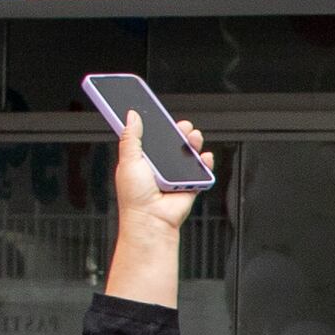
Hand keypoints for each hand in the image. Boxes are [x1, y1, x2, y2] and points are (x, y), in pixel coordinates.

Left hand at [108, 100, 212, 238]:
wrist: (151, 219)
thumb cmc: (135, 197)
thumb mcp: (128, 161)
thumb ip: (131, 137)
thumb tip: (132, 116)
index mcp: (143, 159)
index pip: (152, 137)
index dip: (157, 125)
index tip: (161, 114)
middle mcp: (160, 167)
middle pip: (174, 142)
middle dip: (180, 131)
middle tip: (182, 126)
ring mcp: (176, 176)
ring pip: (189, 154)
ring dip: (193, 143)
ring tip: (193, 138)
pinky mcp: (189, 185)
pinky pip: (202, 171)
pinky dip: (206, 162)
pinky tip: (204, 157)